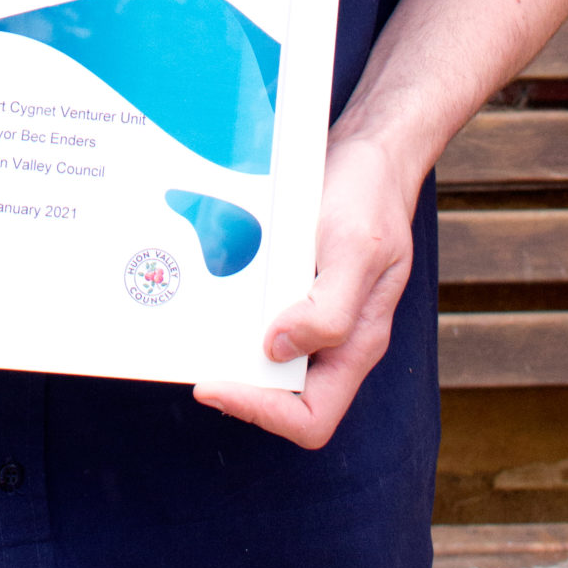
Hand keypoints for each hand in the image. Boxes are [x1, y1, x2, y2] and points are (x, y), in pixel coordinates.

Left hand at [193, 133, 411, 449]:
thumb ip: (329, 310)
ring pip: (267, 358)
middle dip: (238, 385)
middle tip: (196, 357)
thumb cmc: (371, 197)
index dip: (263, 413)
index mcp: (357, 344)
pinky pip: (261, 316)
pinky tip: (211, 290)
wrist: (372, 151)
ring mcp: (314, 313)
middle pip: (283, 396)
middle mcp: (335, 338)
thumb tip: (277, 350)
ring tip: (195, 328)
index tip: (214, 384)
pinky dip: (234, 313)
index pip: (312, 417)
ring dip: (231, 351)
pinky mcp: (294, 286)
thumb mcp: (357, 249)